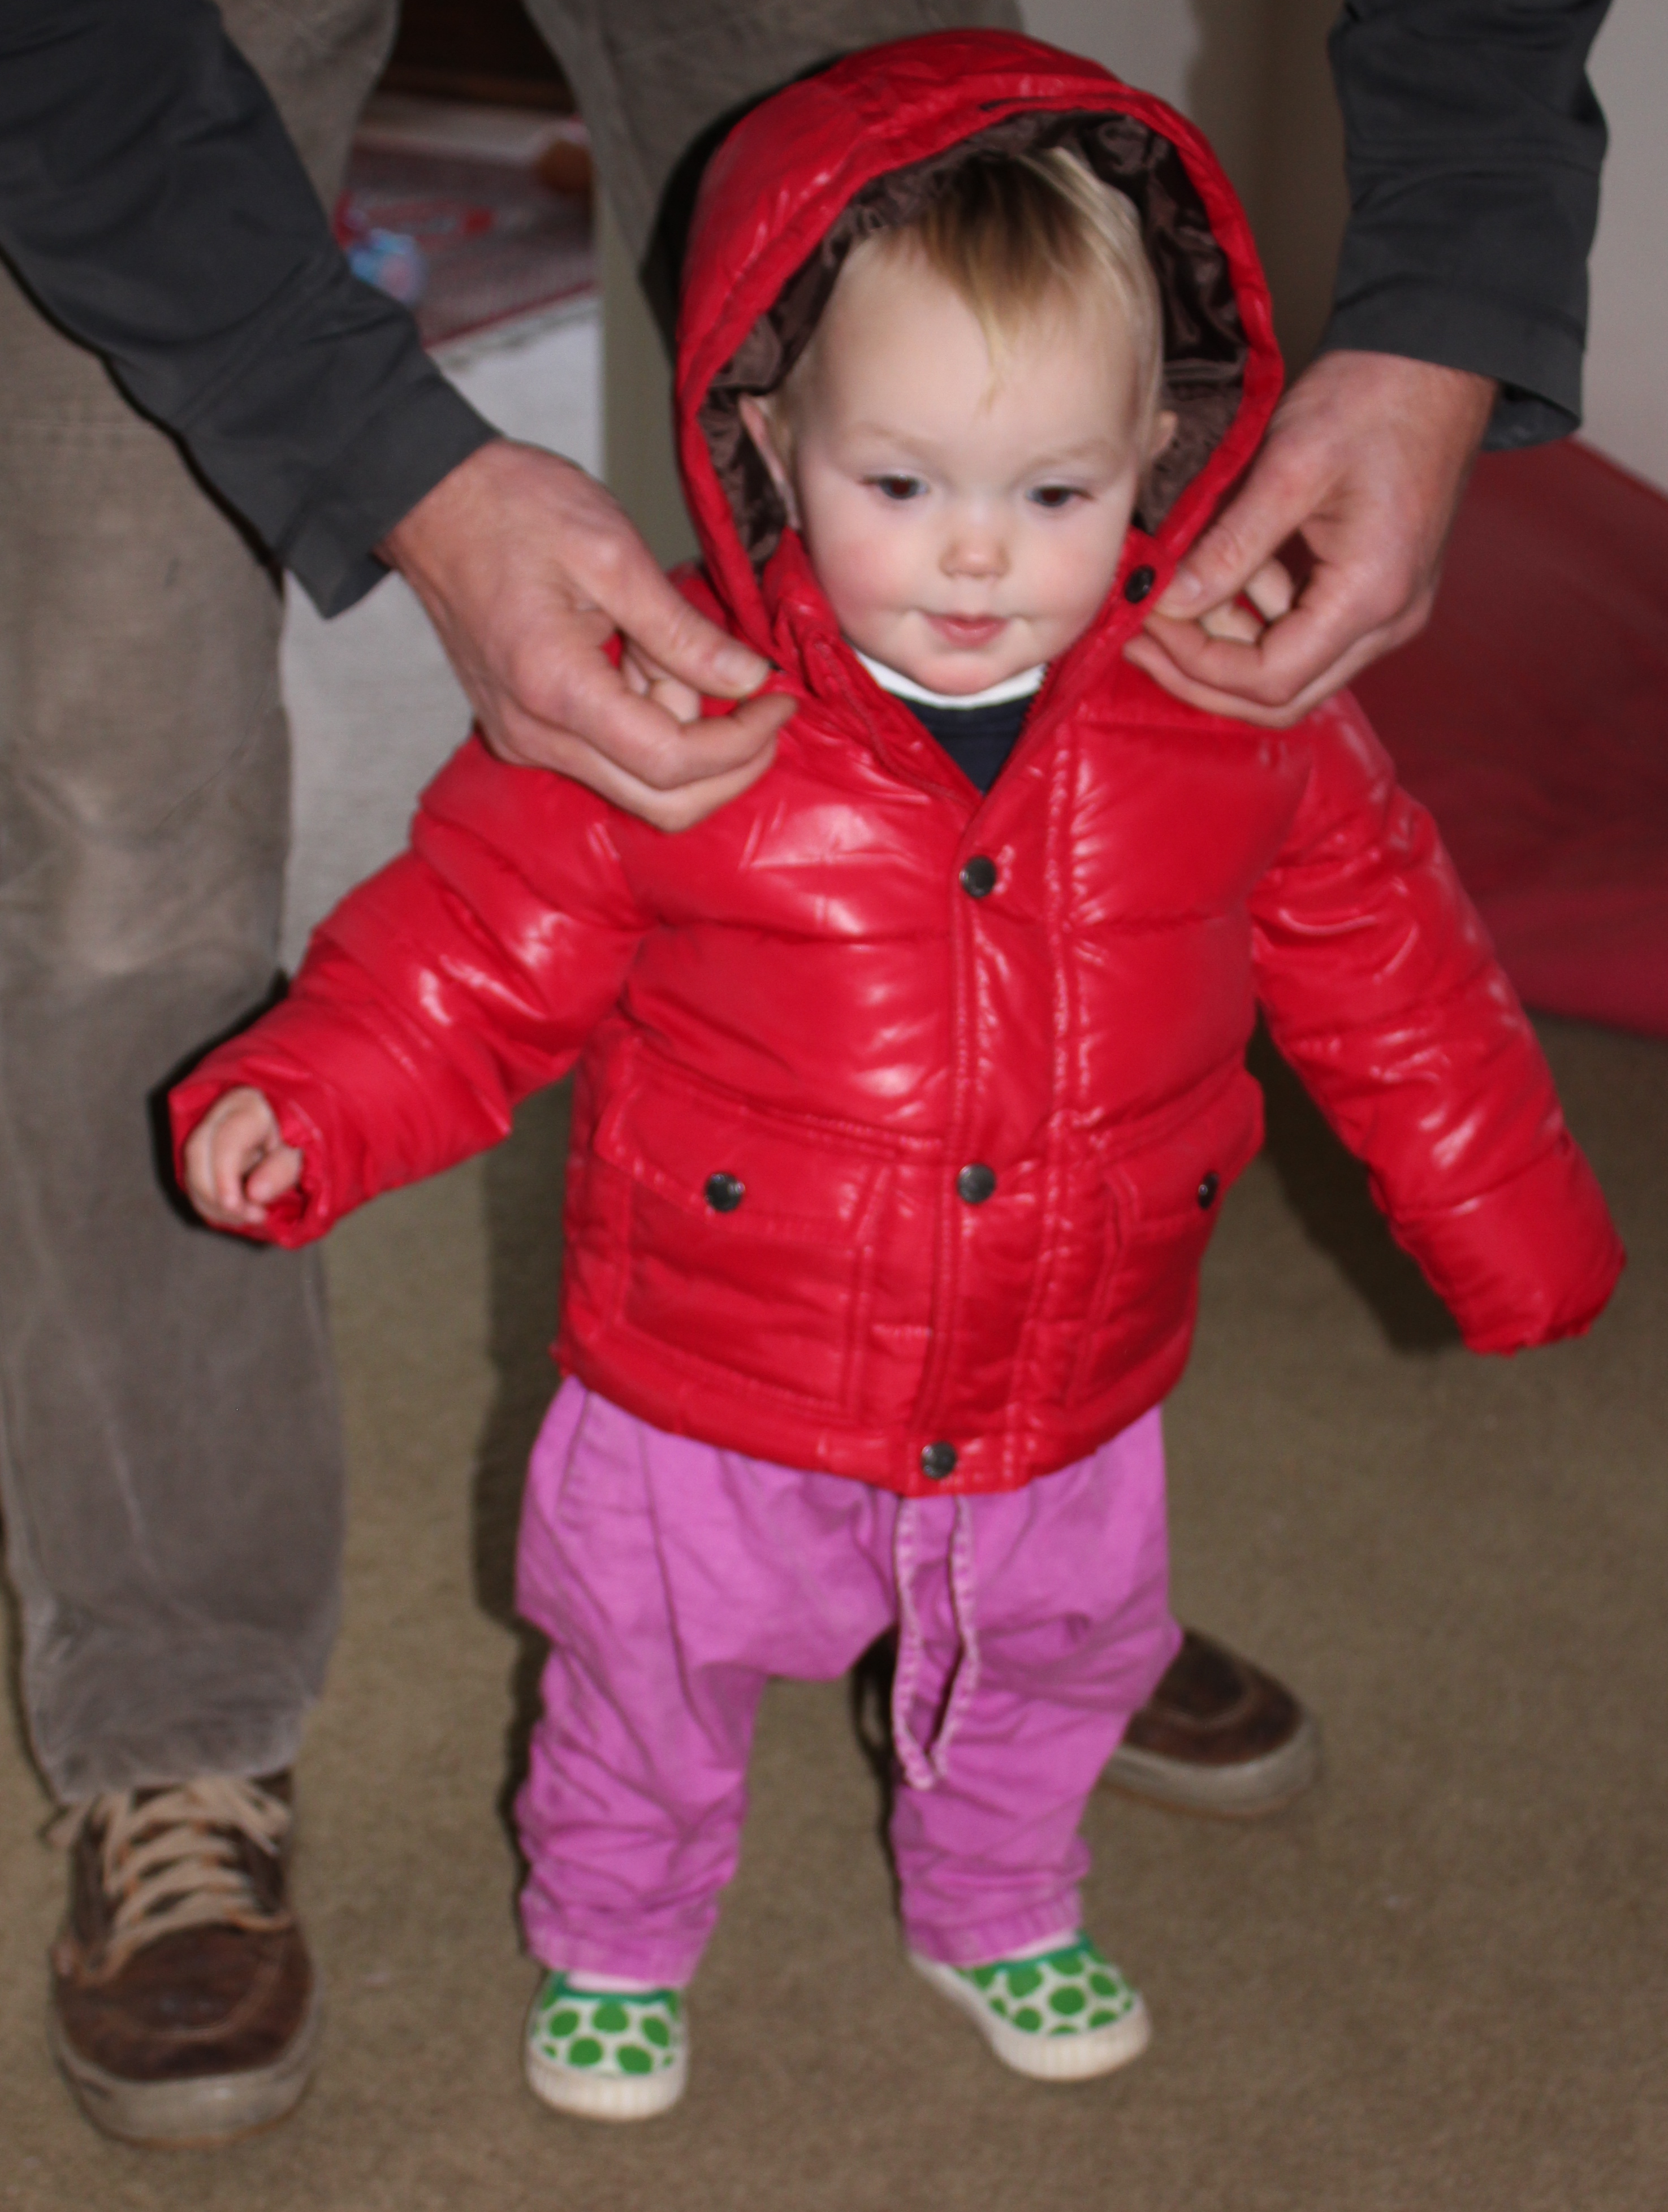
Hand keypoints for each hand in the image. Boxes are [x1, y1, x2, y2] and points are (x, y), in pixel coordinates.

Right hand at [182, 1087, 302, 1229]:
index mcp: (249, 1106)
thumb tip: (254, 1194)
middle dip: (216, 1195)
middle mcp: (220, 1113)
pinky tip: (235, 1213)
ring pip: (190, 1169)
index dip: (224, 1177)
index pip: (226, 1139)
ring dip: (213, 1204)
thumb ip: (282, 1170)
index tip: (235, 1207)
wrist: (289, 1132)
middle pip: (197, 1153)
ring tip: (249, 1216)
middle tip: (252, 1217)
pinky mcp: (199, 1152)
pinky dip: (209, 1204)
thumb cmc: (299, 1139)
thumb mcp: (301, 1153)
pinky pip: (192, 1181)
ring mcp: (204, 1130)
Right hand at [380, 440, 794, 829]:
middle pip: (661, 801)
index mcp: (556, 690)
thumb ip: (685, 632)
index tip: (779, 701)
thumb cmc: (513, 509)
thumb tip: (750, 680)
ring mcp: (524, 741)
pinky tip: (637, 661)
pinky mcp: (524, 733)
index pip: (672, 762)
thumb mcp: (614, 554)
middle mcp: (534, 735)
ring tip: (664, 648)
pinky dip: (645, 724)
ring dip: (679, 734)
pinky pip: (608, 758)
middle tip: (762, 704)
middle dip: (727, 763)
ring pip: (639, 785)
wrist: (433, 501)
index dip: (741, 744)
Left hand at [1124, 351, 1496, 726]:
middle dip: (1203, 677)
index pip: (1270, 679)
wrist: (1438, 359)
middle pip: (1281, 698)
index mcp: (1370, 595)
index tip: (1146, 624)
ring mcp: (1389, 613)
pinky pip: (1306, 639)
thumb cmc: (1374, 397)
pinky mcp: (1377, 594)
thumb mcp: (1289, 466)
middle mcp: (1389, 621)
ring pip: (1292, 675)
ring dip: (1226, 651)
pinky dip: (1256, 623)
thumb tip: (1168, 603)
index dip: (1197, 665)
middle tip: (1143, 638)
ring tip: (1173, 601)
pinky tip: (1222, 580)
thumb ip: (1229, 546)